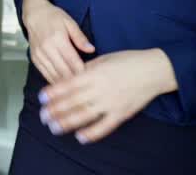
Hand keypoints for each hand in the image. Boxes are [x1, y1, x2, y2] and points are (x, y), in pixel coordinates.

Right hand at [21, 0, 94, 82]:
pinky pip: (45, 74)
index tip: (91, 78)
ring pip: (54, 75)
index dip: (82, 71)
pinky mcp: (34, 58)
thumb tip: (91, 49)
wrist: (34, 14)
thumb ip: (80, 37)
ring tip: (76, 90)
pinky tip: (63, 85)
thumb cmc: (53, 17)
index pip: (72, 60)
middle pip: (63, 70)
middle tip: (86, 87)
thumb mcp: (70, 22)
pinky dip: (54, 81)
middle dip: (75, 81)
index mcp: (57, 38)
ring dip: (65, 84)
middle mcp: (47, 48)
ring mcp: (39, 54)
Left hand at [38, 49, 177, 143]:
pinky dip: (91, 133)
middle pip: (73, 101)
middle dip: (56, 109)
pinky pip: (104, 126)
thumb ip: (86, 69)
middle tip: (43, 116)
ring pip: (85, 115)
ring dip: (68, 122)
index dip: (54, 92)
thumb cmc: (128, 61)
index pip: (69, 84)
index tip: (42, 98)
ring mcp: (111, 103)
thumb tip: (71, 77)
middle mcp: (100, 89)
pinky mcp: (121, 113)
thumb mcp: (104, 59)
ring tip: (55, 128)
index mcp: (95, 73)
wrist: (154, 70)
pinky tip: (80, 137)